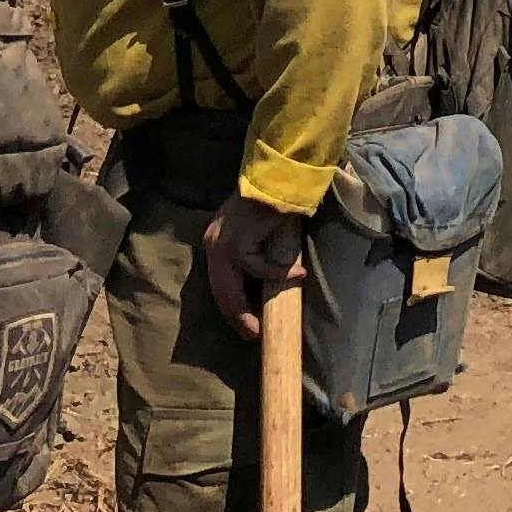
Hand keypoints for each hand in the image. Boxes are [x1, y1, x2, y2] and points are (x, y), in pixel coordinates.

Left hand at [200, 192, 308, 336]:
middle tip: (250, 335)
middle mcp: (213, 244)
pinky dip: (278, 275)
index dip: (231, 305)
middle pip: (220, 292)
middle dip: (235, 317)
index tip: (244, 323)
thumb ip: (254, 248)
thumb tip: (265, 278)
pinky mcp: (238, 244)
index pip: (219, 282)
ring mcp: (222, 246)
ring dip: (245, 312)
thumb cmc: (271, 199)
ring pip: (230, 290)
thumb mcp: (256, 229)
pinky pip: (259, 268)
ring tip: (259, 328)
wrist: (277, 176)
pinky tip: (298, 275)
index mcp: (215, 240)